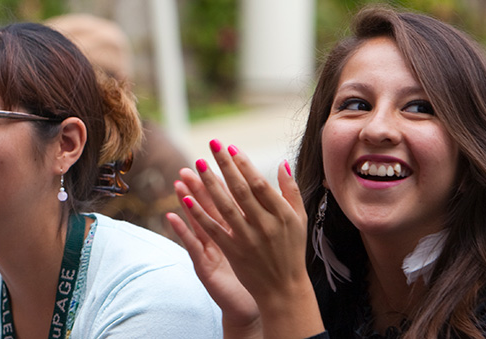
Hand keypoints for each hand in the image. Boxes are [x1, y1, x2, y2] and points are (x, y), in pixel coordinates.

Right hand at [167, 177, 260, 333]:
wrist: (262, 298)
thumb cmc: (260, 269)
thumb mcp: (259, 239)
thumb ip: (262, 213)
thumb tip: (264, 187)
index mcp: (235, 227)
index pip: (228, 198)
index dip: (221, 178)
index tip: (214, 157)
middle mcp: (221, 235)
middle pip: (209, 206)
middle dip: (199, 185)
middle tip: (187, 165)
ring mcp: (211, 249)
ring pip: (197, 221)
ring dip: (186, 202)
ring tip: (177, 184)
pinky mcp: (205, 265)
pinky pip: (192, 245)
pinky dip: (181, 231)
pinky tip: (171, 217)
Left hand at [179, 140, 321, 338]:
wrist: (283, 289)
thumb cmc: (292, 250)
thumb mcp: (299, 219)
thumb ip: (291, 191)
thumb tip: (282, 163)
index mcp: (282, 214)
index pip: (260, 184)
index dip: (244, 165)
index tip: (231, 147)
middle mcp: (265, 225)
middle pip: (241, 190)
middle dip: (225, 166)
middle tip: (212, 145)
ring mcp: (248, 239)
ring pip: (225, 207)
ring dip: (209, 185)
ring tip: (197, 165)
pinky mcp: (233, 252)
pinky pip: (213, 230)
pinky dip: (199, 215)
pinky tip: (186, 199)